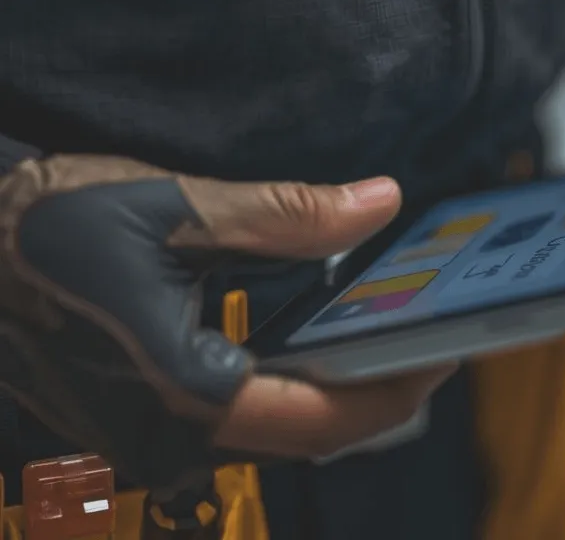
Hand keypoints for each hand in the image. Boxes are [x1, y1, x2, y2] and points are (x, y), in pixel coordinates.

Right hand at [0, 155, 454, 492]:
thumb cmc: (48, 228)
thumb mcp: (173, 210)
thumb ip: (283, 214)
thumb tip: (379, 203)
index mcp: (188, 391)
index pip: (326, 417)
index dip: (398, 389)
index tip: (449, 348)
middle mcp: (179, 424)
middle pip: (312, 426)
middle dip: (380, 386)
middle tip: (429, 330)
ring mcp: (163, 419)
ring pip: (281, 416)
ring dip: (340, 378)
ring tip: (389, 322)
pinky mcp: (153, 398)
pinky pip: (247, 397)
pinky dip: (296, 366)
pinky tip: (318, 321)